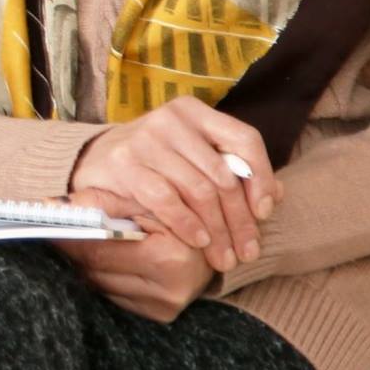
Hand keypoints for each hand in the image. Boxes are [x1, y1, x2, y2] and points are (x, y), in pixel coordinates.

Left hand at [56, 187, 215, 321]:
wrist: (215, 238)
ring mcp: (165, 306)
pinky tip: (105, 259)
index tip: (46, 224)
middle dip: (73, 249)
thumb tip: (51, 205)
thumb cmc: (175, 211)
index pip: (97, 251)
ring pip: (100, 285)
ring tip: (81, 241)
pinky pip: (114, 295)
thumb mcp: (141, 199)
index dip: (69, 236)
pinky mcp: (161, 314)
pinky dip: (104, 277)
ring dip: (85, 264)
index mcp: (168, 258)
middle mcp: (169, 290)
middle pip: (95, 271)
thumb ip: (99, 201)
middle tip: (53, 230)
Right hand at [70, 96, 281, 275]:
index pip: (244, 139)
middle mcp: (170, 119)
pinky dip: (187, 224)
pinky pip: (167, 199)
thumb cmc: (154, 163)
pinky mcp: (124, 163)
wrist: (93, 161)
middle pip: (223, 175)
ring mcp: (145, 139)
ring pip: (199, 191)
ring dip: (217, 231)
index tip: (264, 212)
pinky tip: (197, 242)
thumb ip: (232, 171)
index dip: (261, 178)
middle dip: (240, 221)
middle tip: (247, 253)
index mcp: (193, 112)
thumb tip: (276, 196)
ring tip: (224, 258)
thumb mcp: (192, 156)